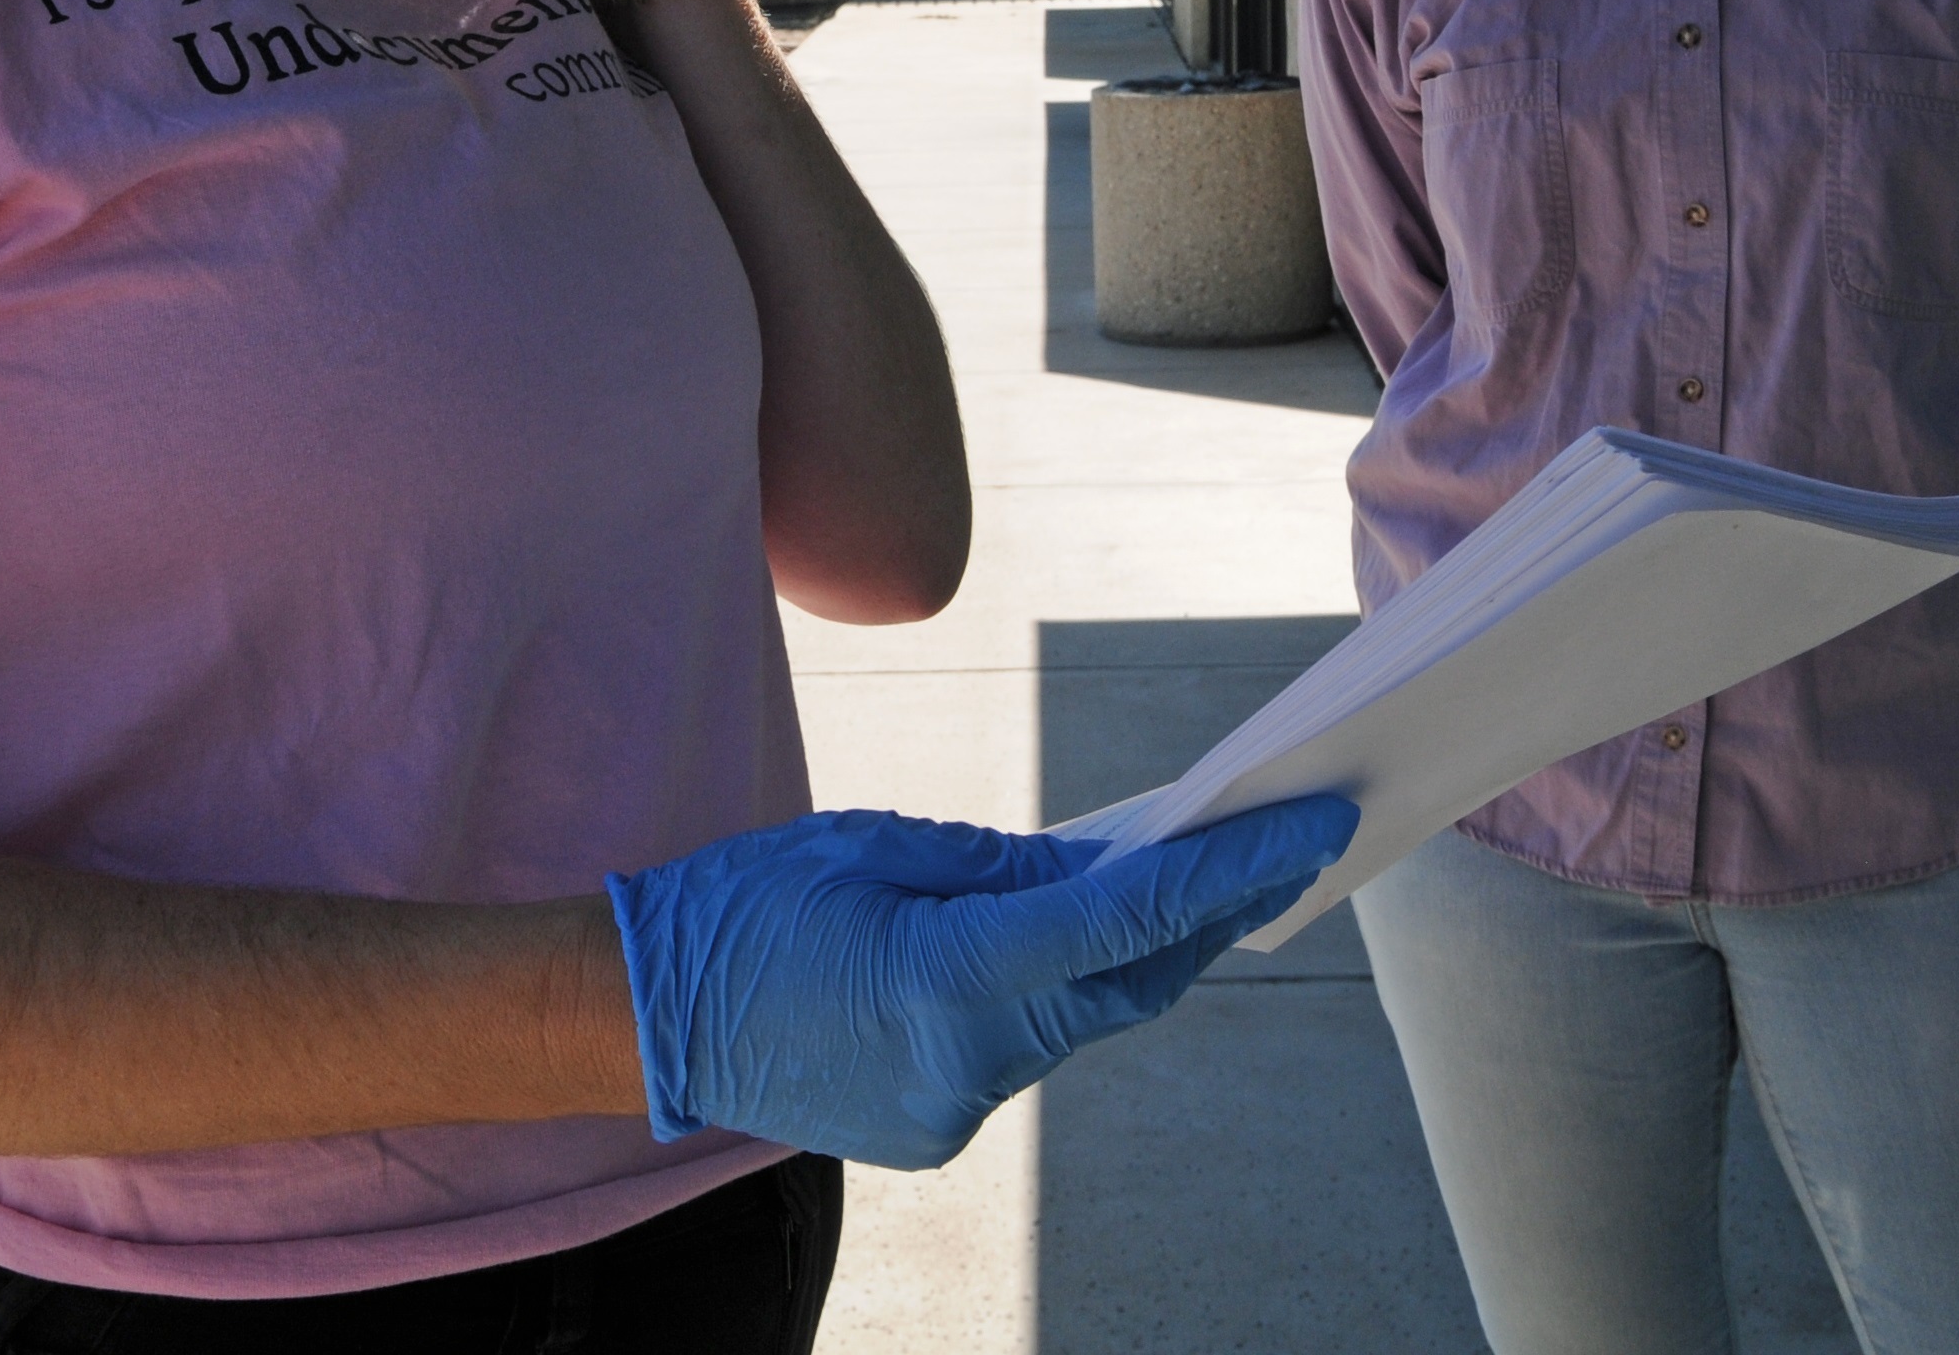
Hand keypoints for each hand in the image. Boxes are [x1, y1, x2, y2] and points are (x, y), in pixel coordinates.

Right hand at [606, 796, 1359, 1170]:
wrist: (645, 1016)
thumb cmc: (747, 905)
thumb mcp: (876, 844)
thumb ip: (1001, 864)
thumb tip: (1108, 867)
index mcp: (950, 977)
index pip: (1132, 920)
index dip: (1234, 872)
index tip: (1313, 828)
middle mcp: (969, 1062)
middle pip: (1129, 986)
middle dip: (1206, 918)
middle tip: (1276, 847)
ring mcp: (953, 1111)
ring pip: (1080, 1022)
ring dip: (1127, 956)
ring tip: (1176, 882)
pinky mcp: (936, 1130)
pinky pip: (1025, 1050)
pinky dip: (1054, 993)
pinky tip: (1061, 942)